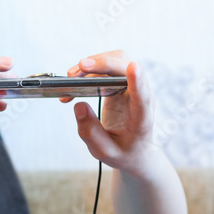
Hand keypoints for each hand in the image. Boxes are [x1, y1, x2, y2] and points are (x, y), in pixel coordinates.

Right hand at [64, 50, 160, 175]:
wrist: (135, 151)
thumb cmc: (123, 153)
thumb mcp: (104, 151)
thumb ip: (91, 133)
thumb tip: (79, 105)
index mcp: (141, 117)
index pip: (142, 96)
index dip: (137, 81)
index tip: (132, 68)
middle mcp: (140, 96)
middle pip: (126, 67)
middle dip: (102, 64)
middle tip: (76, 72)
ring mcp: (132, 87)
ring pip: (117, 61)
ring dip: (94, 64)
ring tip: (71, 77)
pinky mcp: (122, 84)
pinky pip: (107, 68)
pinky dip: (90, 72)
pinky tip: (73, 85)